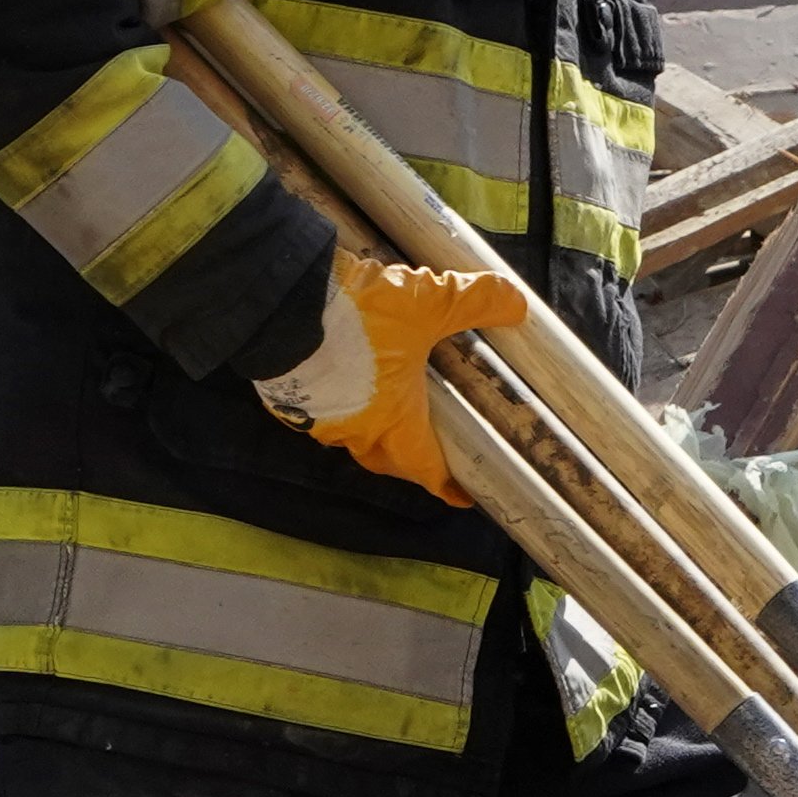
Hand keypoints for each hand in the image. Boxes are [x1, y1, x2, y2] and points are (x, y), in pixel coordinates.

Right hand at [256, 254, 529, 498]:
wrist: (279, 301)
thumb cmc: (359, 315)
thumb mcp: (426, 302)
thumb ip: (473, 302)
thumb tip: (518, 304)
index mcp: (392, 421)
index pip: (425, 467)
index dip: (446, 484)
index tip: (462, 495)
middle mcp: (353, 429)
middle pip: (384, 459)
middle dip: (407, 461)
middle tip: (425, 451)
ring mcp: (316, 415)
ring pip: (350, 436)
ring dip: (371, 429)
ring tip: (386, 406)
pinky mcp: (287, 394)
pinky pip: (321, 413)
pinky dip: (341, 405)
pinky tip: (346, 380)